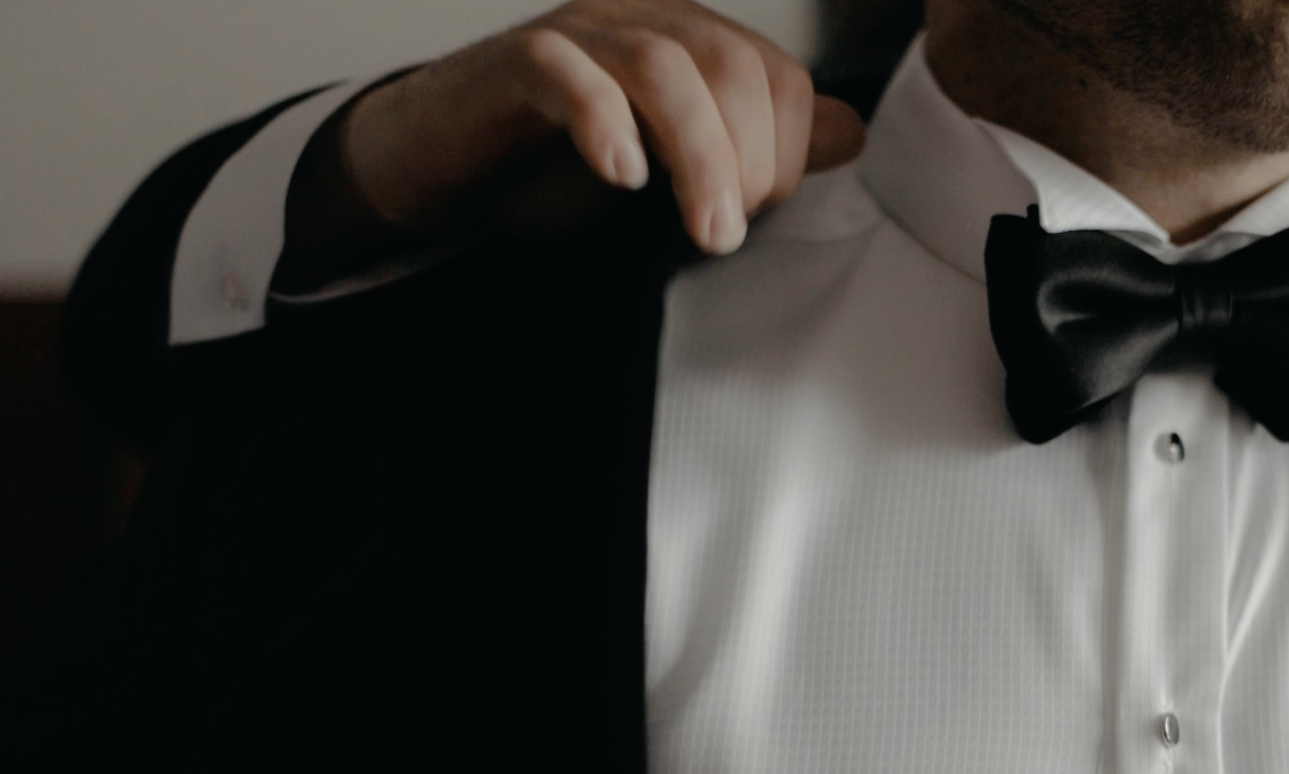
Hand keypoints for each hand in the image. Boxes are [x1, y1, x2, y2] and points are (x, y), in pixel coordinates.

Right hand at [337, 0, 865, 253]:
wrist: (438, 173)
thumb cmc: (556, 173)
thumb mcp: (675, 172)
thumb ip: (761, 150)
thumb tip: (849, 132)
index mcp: (690, 44)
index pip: (778, 76)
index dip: (786, 151)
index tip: (756, 217)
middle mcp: (640, 24)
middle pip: (729, 64)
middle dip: (748, 158)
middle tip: (726, 234)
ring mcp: (575, 37)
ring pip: (661, 66)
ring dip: (698, 155)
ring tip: (703, 230)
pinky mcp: (510, 66)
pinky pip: (563, 69)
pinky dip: (602, 120)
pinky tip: (622, 176)